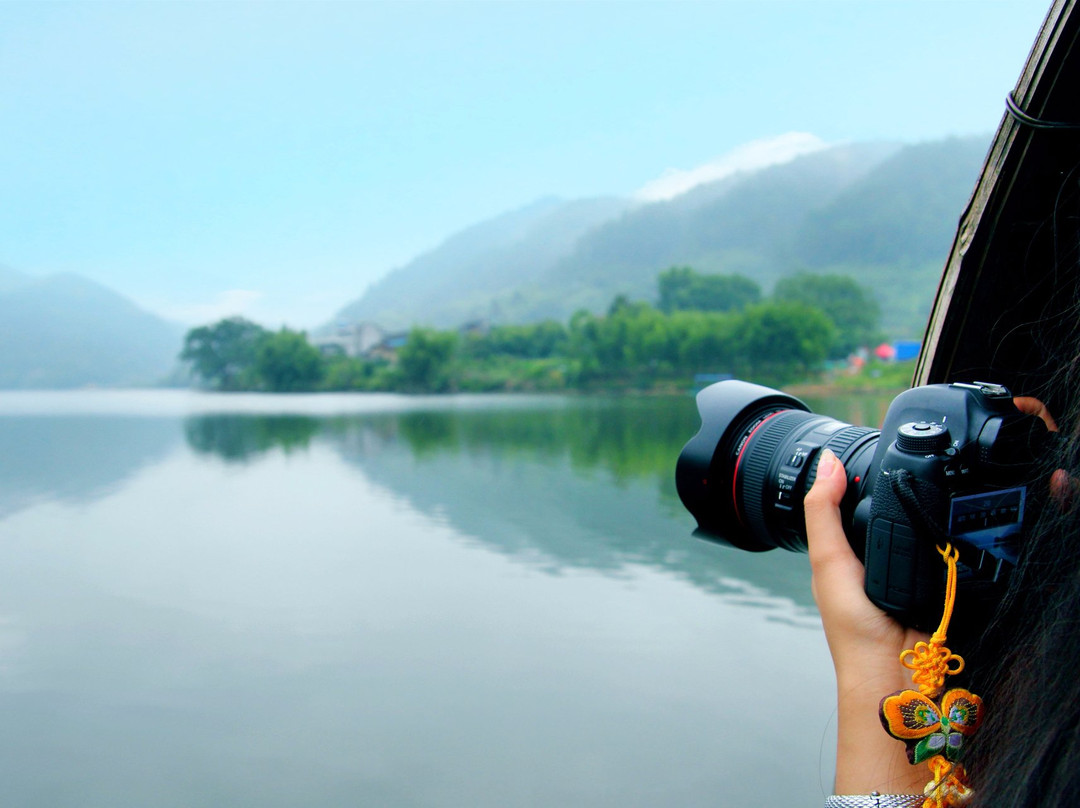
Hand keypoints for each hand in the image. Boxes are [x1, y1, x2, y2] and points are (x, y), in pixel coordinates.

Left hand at [805, 448, 927, 794]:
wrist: (896, 675)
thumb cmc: (854, 631)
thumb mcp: (829, 562)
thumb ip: (823, 513)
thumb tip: (827, 461)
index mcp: (850, 552)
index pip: (855, 501)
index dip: (859, 476)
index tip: (870, 448)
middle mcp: (882, 558)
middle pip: (893, 510)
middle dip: (898, 496)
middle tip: (903, 477)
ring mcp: (915, 568)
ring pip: (924, 525)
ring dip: (925, 519)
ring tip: (922, 509)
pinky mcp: (946, 579)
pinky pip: (952, 548)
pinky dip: (950, 540)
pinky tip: (947, 531)